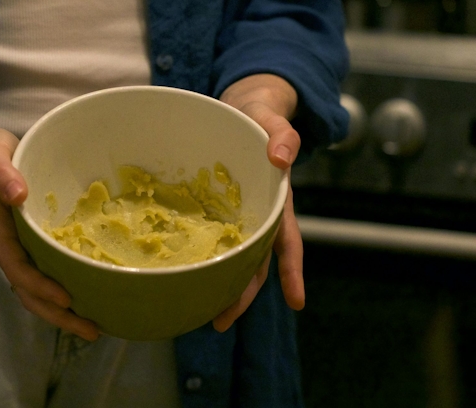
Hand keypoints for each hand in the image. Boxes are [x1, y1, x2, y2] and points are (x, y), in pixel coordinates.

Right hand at [0, 126, 99, 341]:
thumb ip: (3, 175)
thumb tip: (18, 195)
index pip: (18, 269)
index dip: (40, 287)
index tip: (66, 299)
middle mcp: (8, 248)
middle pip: (28, 292)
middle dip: (57, 314)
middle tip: (92, 331)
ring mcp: (18, 249)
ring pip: (35, 291)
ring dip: (61, 312)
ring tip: (93, 327)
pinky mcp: (29, 245)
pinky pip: (43, 276)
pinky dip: (61, 293)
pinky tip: (86, 298)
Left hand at [212, 74, 304, 331]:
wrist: (239, 109)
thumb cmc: (259, 115)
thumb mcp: (272, 118)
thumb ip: (282, 134)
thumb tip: (282, 158)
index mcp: (274, 200)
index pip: (286, 242)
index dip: (291, 272)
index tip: (296, 303)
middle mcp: (254, 215)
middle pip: (253, 262)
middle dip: (241, 294)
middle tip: (220, 322)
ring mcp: (231, 216)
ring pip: (229, 257)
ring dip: (218, 285)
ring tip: (199, 312)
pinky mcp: (209, 211)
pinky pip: (205, 238)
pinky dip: (197, 259)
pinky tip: (178, 274)